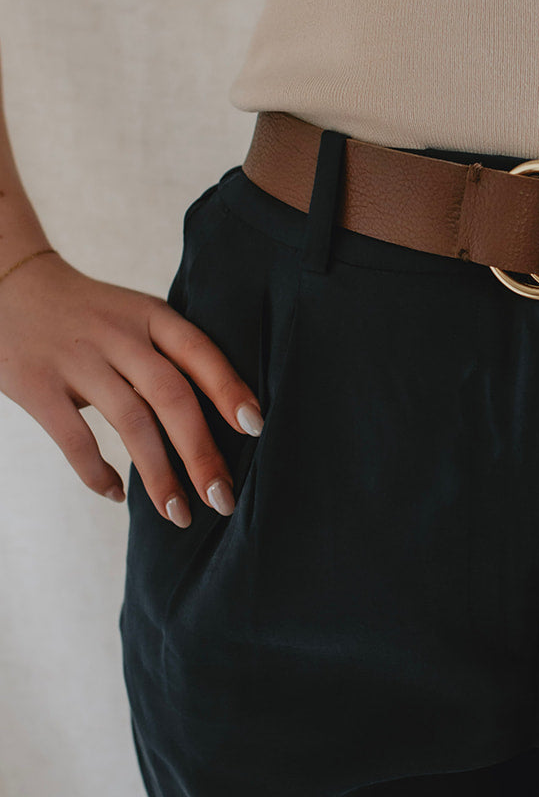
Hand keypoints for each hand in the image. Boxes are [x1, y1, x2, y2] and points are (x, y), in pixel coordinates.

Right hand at [0, 248, 262, 525]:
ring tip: (179, 514)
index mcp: (149, 315)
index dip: (229, 389)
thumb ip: (168, 354)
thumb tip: (222, 419)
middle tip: (223, 499)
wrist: (8, 283)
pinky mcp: (36, 384)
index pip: (199, 352)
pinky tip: (117, 495)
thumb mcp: (133, 315)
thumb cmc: (87, 314)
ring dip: (159, 475)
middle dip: (201, 453)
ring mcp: (77, 359)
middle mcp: (118, 335)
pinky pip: (74, 438)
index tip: (256, 427)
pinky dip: (98, 473)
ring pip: (130, 423)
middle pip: (171, 396)